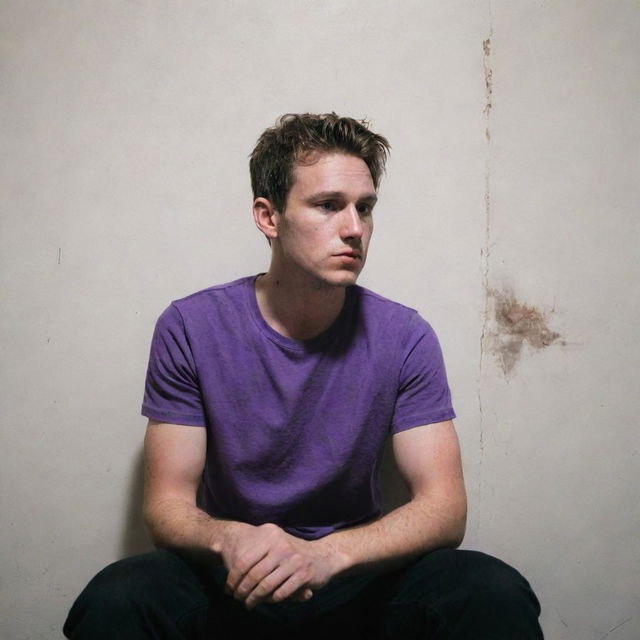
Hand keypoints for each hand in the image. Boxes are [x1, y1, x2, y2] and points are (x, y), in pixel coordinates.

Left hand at [218, 522, 341, 609]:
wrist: (323, 556)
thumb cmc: (292, 553)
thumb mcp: (275, 543)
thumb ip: (255, 550)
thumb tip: (223, 557)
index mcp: (271, 535)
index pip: (245, 560)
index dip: (233, 577)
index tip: (227, 589)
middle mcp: (281, 545)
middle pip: (254, 575)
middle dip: (242, 591)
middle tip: (236, 599)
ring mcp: (293, 560)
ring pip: (266, 586)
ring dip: (254, 599)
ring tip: (248, 604)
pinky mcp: (303, 574)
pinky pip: (281, 593)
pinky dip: (272, 600)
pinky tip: (267, 602)